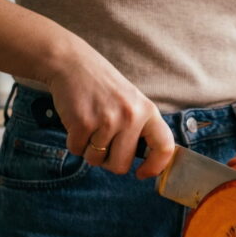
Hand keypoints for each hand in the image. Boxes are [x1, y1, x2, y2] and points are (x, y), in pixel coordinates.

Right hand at [45, 42, 173, 178]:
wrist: (71, 63)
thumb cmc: (102, 86)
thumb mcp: (131, 101)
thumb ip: (140, 127)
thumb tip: (145, 162)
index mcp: (147, 111)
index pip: (164, 147)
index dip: (155, 166)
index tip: (142, 173)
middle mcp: (130, 116)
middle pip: (121, 165)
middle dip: (108, 161)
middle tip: (102, 143)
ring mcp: (107, 120)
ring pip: (96, 160)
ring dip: (89, 149)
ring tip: (89, 126)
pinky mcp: (83, 122)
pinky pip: (77, 150)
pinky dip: (74, 142)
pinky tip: (76, 122)